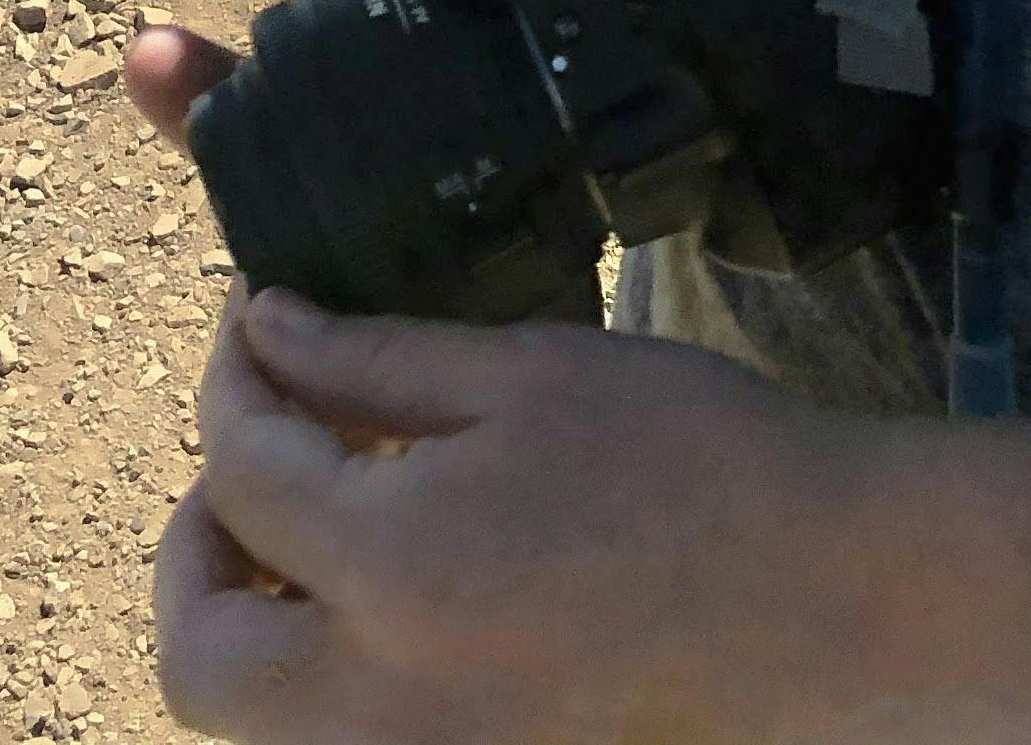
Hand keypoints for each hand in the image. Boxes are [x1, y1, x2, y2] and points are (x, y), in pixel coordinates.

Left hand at [122, 28, 1030, 744]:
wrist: (835, 599)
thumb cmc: (696, 460)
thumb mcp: (530, 373)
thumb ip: (372, 361)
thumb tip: (262, 332)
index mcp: (394, 576)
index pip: (240, 473)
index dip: (230, 380)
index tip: (249, 326)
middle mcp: (382, 709)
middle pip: (198, 659)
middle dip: (195, 546)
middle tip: (254, 456)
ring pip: (256, 724)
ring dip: (249, 625)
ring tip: (313, 528)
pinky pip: (340, 741)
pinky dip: (325, 675)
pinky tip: (388, 592)